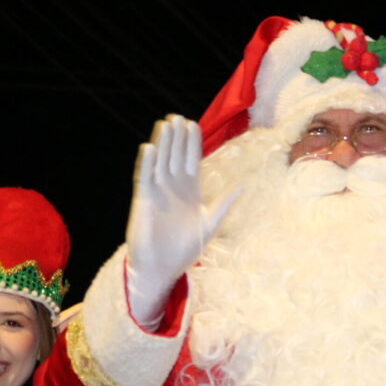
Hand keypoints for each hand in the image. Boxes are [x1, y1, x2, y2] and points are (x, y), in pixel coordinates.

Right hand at [125, 115, 238, 326]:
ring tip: (165, 124)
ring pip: (160, 162)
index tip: (193, 124)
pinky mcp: (143, 201)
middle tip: (178, 117)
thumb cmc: (185, 249)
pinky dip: (147, 164)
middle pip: (175, 156)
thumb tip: (242, 186)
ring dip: (163, 144)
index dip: (191, 143)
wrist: (162, 268)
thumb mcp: (210, 224)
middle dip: (177, 138)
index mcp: (190, 191)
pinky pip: (144, 178)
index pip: (191, 161)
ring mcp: (157, 192)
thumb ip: (224, 204)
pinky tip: (150, 148)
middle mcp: (172, 188)